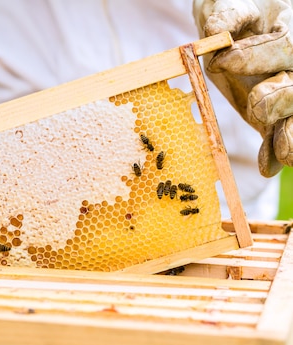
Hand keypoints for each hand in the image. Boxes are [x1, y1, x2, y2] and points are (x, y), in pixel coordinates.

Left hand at [194, 0, 292, 176]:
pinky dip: (274, 152)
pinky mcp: (272, 116)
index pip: (287, 46)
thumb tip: (221, 30)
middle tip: (256, 105)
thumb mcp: (228, 4)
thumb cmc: (231, 8)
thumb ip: (230, 14)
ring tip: (285, 154)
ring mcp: (286, 92)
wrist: (227, 25)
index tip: (222, 62)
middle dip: (281, 98)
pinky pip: (278, 135)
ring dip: (292, 135)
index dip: (257, 56)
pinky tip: (270, 166)